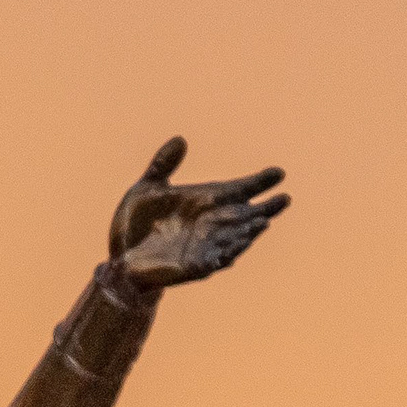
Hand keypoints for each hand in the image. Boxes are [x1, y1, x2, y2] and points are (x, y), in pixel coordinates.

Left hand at [107, 138, 287, 290]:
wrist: (122, 257)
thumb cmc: (136, 222)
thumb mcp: (146, 188)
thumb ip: (163, 165)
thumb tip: (179, 139)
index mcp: (204, 201)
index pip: (238, 190)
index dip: (258, 183)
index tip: (278, 173)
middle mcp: (211, 223)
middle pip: (246, 215)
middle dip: (265, 208)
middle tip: (284, 198)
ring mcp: (206, 246)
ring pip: (236, 237)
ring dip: (250, 231)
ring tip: (264, 221)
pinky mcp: (196, 267)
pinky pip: (218, 259)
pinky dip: (230, 251)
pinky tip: (240, 243)